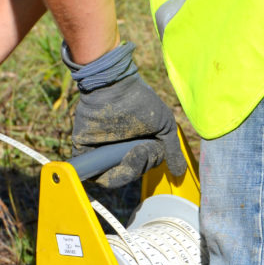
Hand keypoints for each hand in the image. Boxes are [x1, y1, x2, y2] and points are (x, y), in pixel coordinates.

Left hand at [65, 42, 185, 188]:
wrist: (115, 87)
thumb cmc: (141, 102)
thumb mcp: (165, 127)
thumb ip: (171, 151)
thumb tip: (179, 174)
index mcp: (132, 148)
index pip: (139, 169)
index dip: (146, 165)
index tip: (150, 150)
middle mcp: (115, 152)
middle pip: (126, 175)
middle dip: (137, 167)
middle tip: (141, 149)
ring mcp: (99, 151)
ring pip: (110, 178)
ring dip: (125, 171)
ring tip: (131, 152)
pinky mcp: (84, 149)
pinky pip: (90, 172)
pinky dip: (102, 174)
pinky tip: (114, 161)